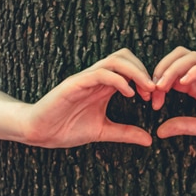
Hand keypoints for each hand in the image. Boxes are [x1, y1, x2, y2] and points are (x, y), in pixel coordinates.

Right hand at [20, 49, 154, 147]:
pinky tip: (128, 94)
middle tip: (154, 91)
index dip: (147, 78)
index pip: (130, 67)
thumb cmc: (66, 128)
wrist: (38, 131)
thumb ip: (125, 132)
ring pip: (115, 60)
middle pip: (125, 56)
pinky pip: (100, 73)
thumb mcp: (103, 131)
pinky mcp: (75, 83)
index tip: (157, 97)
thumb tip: (149, 139)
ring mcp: (85, 78)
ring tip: (147, 90)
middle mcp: (96, 77)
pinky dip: (118, 80)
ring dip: (135, 72)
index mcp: (103, 85)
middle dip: (144, 70)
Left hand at [152, 47, 195, 146]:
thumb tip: (159, 131)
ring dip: (173, 68)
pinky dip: (195, 70)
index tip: (151, 103)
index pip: (172, 73)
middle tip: (152, 90)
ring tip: (162, 85)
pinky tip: (183, 83)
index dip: (157, 84)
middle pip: (179, 57)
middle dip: (161, 69)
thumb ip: (184, 125)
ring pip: (192, 57)